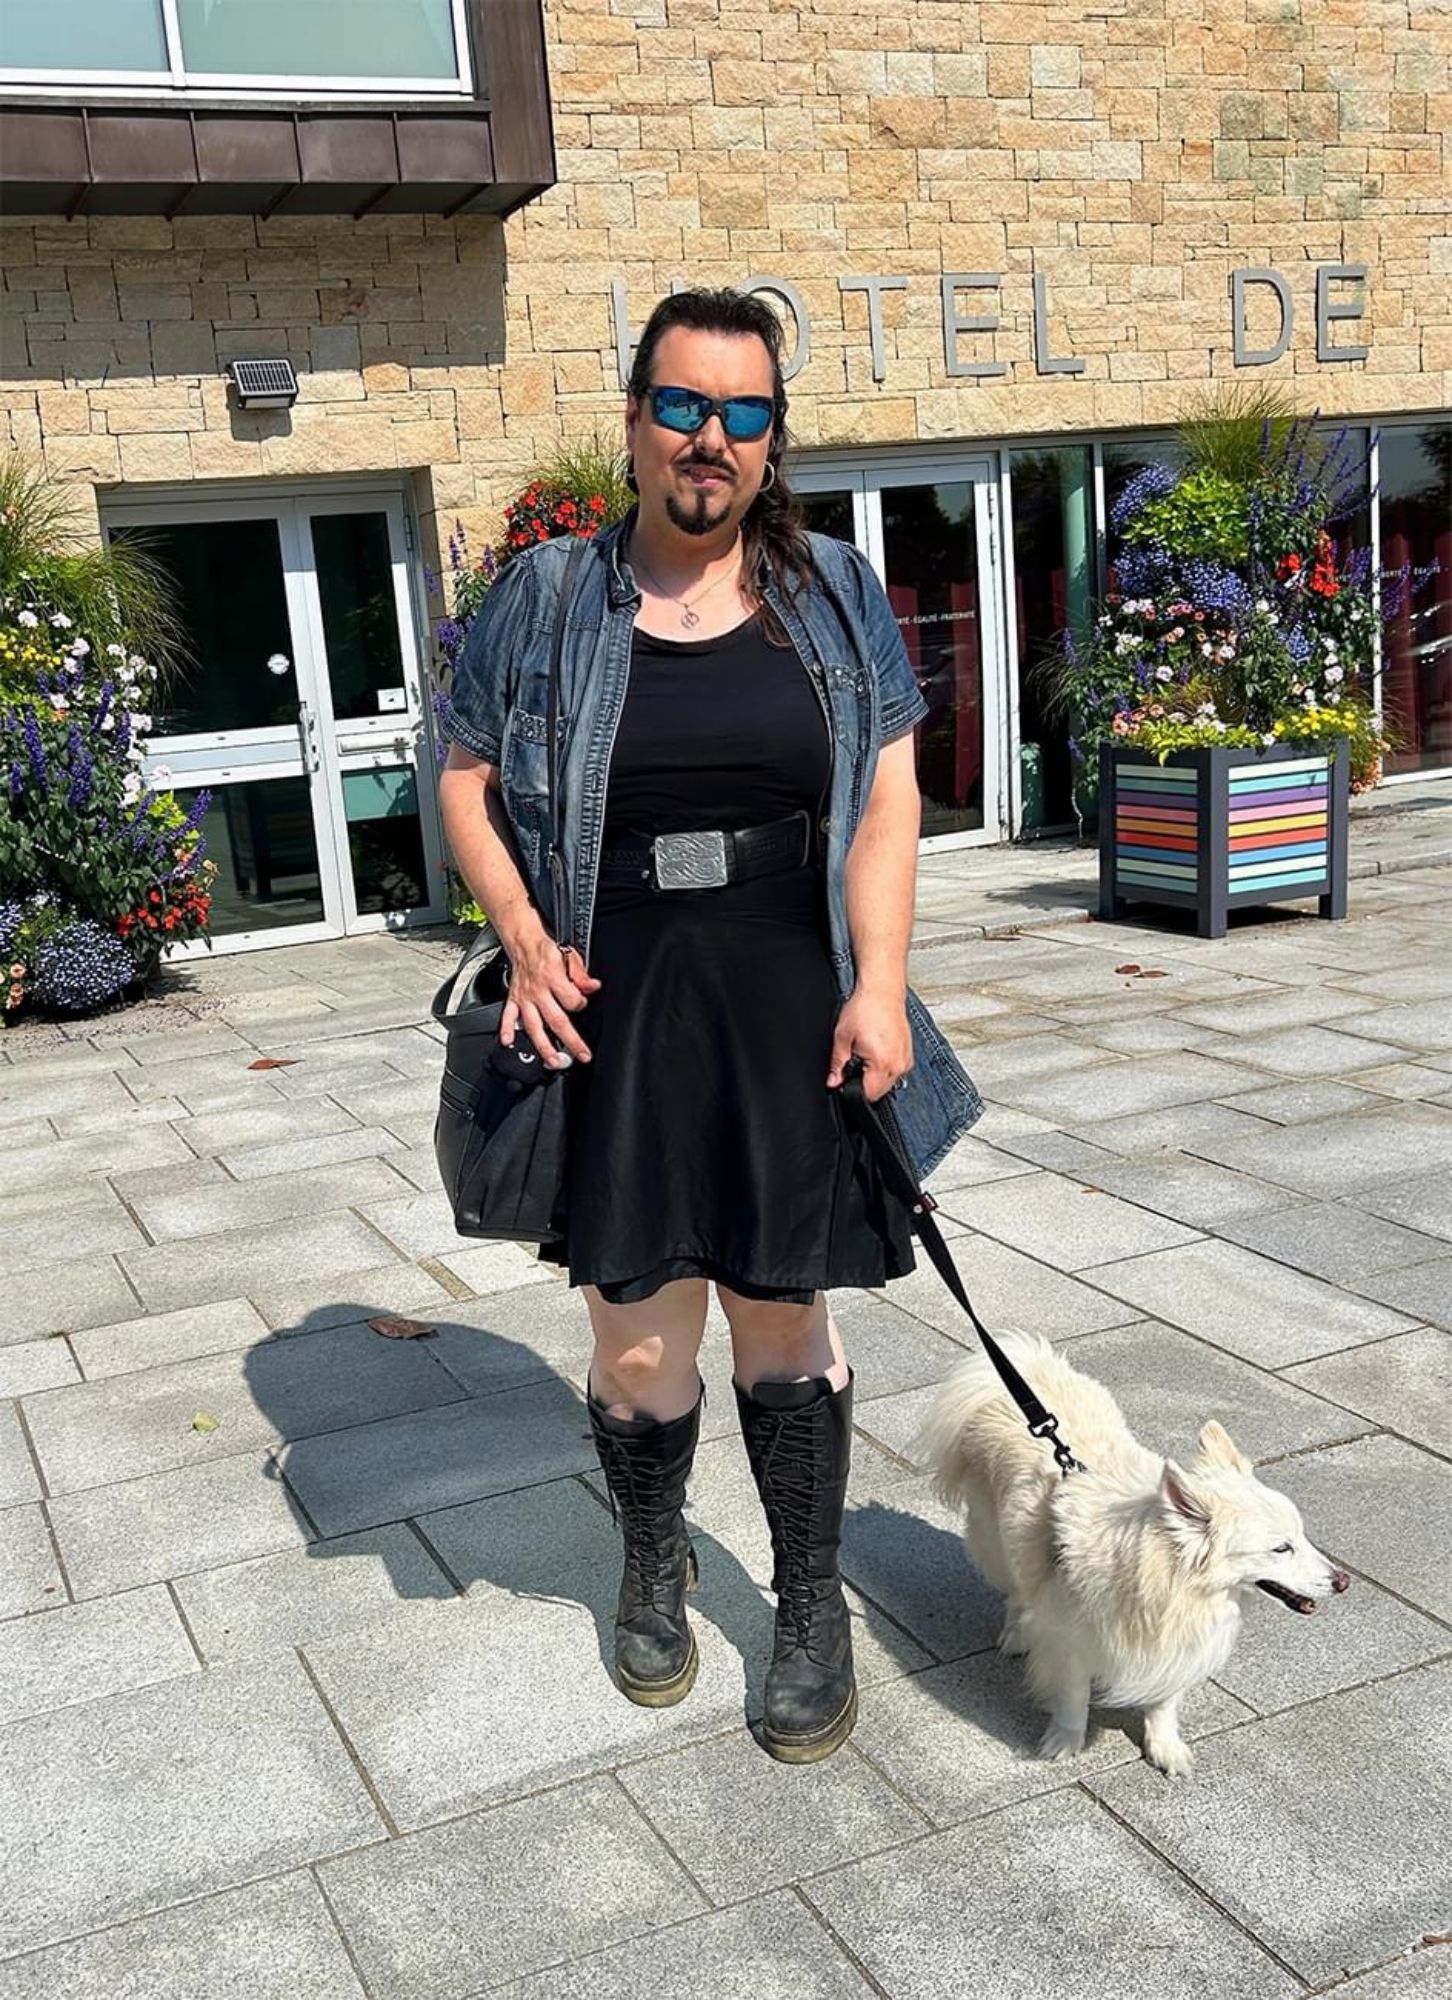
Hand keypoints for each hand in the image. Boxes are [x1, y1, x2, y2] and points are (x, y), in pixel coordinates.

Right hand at [501, 933, 601, 1068]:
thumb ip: (581, 975)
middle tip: (581, 1055)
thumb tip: (593, 987)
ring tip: (553, 1061)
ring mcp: (524, 998)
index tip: (583, 1005)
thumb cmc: (547, 950)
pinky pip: (508, 1017)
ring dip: (543, 1046)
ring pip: (534, 1026)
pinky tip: (508, 1042)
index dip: (580, 1005)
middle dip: (570, 1040)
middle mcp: (538, 991)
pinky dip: (506, 1030)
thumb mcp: (570, 956)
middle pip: (556, 1020)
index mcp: (553, 978)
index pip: (571, 1000)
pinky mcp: (513, 999)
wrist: (524, 942)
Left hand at [827, 986, 912, 1101]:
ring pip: (888, 1082)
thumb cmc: (865, 1008)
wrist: (882, 991)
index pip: (869, 1095)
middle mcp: (898, 1065)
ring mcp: (906, 1059)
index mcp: (882, 1063)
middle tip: (856, 1060)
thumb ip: (837, 1064)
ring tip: (867, 1052)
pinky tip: (877, 1050)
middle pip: (879, 1091)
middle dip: (864, 1082)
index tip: (846, 1079)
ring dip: (875, 1075)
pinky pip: (896, 1071)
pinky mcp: (909, 1053)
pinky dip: (885, 1066)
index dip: (853, 1090)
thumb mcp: (842, 1038)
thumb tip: (833, 1081)